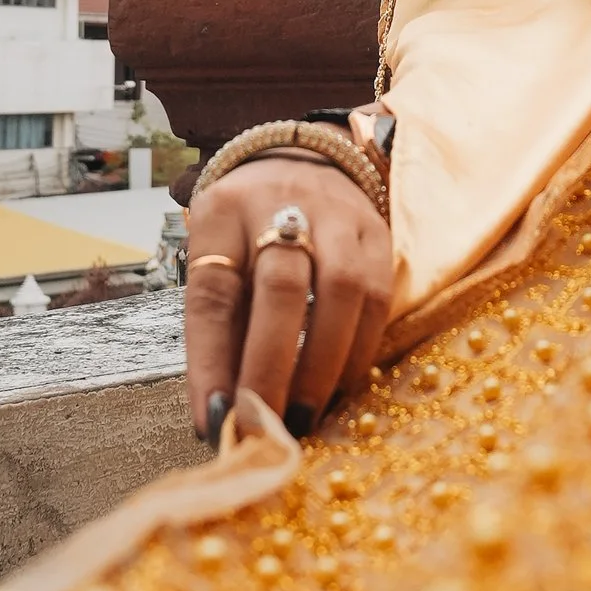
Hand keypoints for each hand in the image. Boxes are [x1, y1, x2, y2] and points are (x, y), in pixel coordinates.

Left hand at [183, 155, 392, 441]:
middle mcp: (280, 203)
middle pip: (281, 286)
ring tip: (305, 417)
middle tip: (265, 426)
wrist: (303, 164)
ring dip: (323, 366)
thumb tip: (223, 415)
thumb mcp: (218, 263)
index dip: (211, 360)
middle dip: (272, 366)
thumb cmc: (248, 232)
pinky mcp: (379, 233)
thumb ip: (221, 331)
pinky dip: (359, 352)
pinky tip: (340, 388)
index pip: (212, 291)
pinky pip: (379, 298)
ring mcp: (338, 216)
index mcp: (221, 214)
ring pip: (342, 290)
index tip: (213, 418)